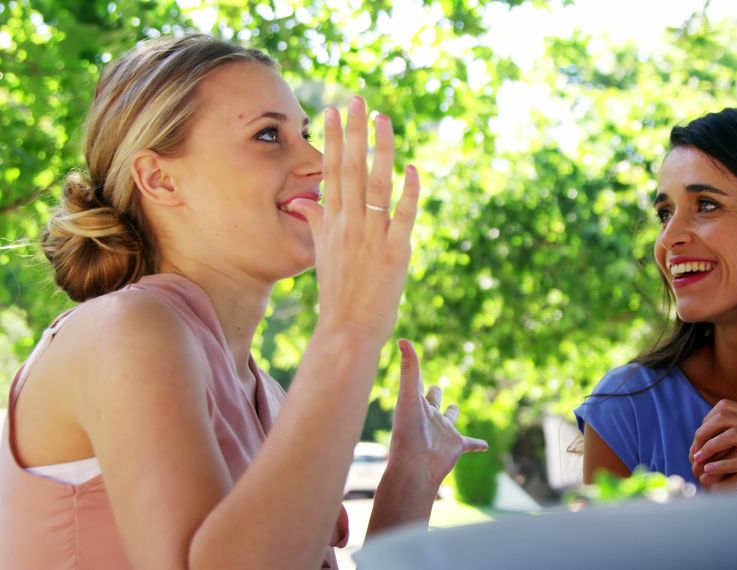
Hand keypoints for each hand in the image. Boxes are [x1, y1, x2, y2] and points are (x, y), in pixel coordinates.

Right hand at [287, 97, 418, 340]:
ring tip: (383, 119)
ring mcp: (372, 235)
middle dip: (353, 131)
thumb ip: (316, 222)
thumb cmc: (338, 292)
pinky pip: (404, 214)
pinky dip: (409, 191)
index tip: (330, 110)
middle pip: (350, 168)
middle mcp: (349, 224)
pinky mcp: (396, 250)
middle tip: (357, 99)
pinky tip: (413, 168)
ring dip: (380, 149)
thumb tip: (302, 200)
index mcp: (332, 222)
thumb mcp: (321, 253)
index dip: (331, 139)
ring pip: (376, 183)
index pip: (330, 172)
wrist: (348, 327)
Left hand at [387, 339, 487, 490]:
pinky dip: (477, 444)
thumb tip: (403, 338)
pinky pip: (470, 444)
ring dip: (453, 414)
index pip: (417, 384)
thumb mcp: (409, 395)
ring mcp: (444, 432)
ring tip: (455, 409)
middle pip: (433, 401)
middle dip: (435, 394)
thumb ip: (409, 368)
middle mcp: (430, 417)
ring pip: (450, 420)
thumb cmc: (408, 431)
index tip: (414, 361)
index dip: (416, 373)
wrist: (415, 466)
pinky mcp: (456, 446)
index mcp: (417, 404)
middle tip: (436, 387)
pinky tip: (485, 446)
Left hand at [690, 399, 736, 488]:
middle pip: (726, 418)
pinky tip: (711, 470)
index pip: (724, 407)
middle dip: (704, 434)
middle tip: (694, 452)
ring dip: (711, 448)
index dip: (705, 423)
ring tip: (699, 461)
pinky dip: (723, 465)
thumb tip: (700, 432)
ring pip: (734, 435)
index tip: (696, 442)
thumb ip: (729, 434)